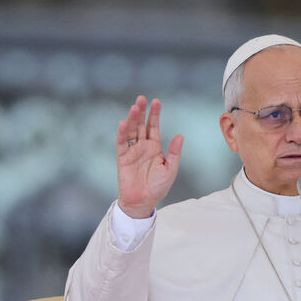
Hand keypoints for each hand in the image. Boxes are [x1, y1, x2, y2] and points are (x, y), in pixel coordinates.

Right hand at [116, 96, 182, 217]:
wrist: (143, 201)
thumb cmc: (158, 187)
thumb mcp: (170, 169)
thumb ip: (174, 153)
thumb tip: (180, 136)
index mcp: (154, 147)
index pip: (153, 127)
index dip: (154, 115)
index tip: (156, 101)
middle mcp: (142, 147)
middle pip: (141, 125)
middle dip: (142, 112)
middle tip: (142, 98)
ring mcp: (132, 151)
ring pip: (131, 131)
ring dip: (132, 119)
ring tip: (135, 107)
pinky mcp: (122, 158)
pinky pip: (121, 144)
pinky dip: (122, 134)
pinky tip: (123, 123)